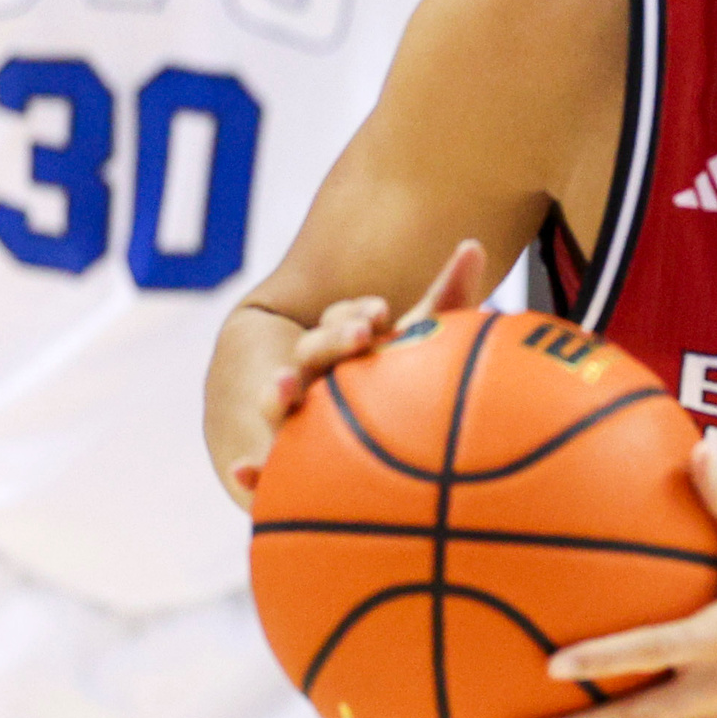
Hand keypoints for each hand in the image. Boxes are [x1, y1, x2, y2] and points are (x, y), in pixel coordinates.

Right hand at [223, 239, 490, 505]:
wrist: (388, 447)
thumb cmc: (409, 382)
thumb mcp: (424, 342)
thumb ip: (448, 298)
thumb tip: (473, 245)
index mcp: (343, 347)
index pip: (343, 325)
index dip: (355, 316)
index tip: (379, 314)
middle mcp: (313, 378)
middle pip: (315, 354)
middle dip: (331, 342)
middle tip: (359, 334)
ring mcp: (295, 418)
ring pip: (282, 403)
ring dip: (279, 394)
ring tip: (284, 384)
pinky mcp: (285, 462)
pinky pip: (265, 467)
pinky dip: (252, 470)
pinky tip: (243, 472)